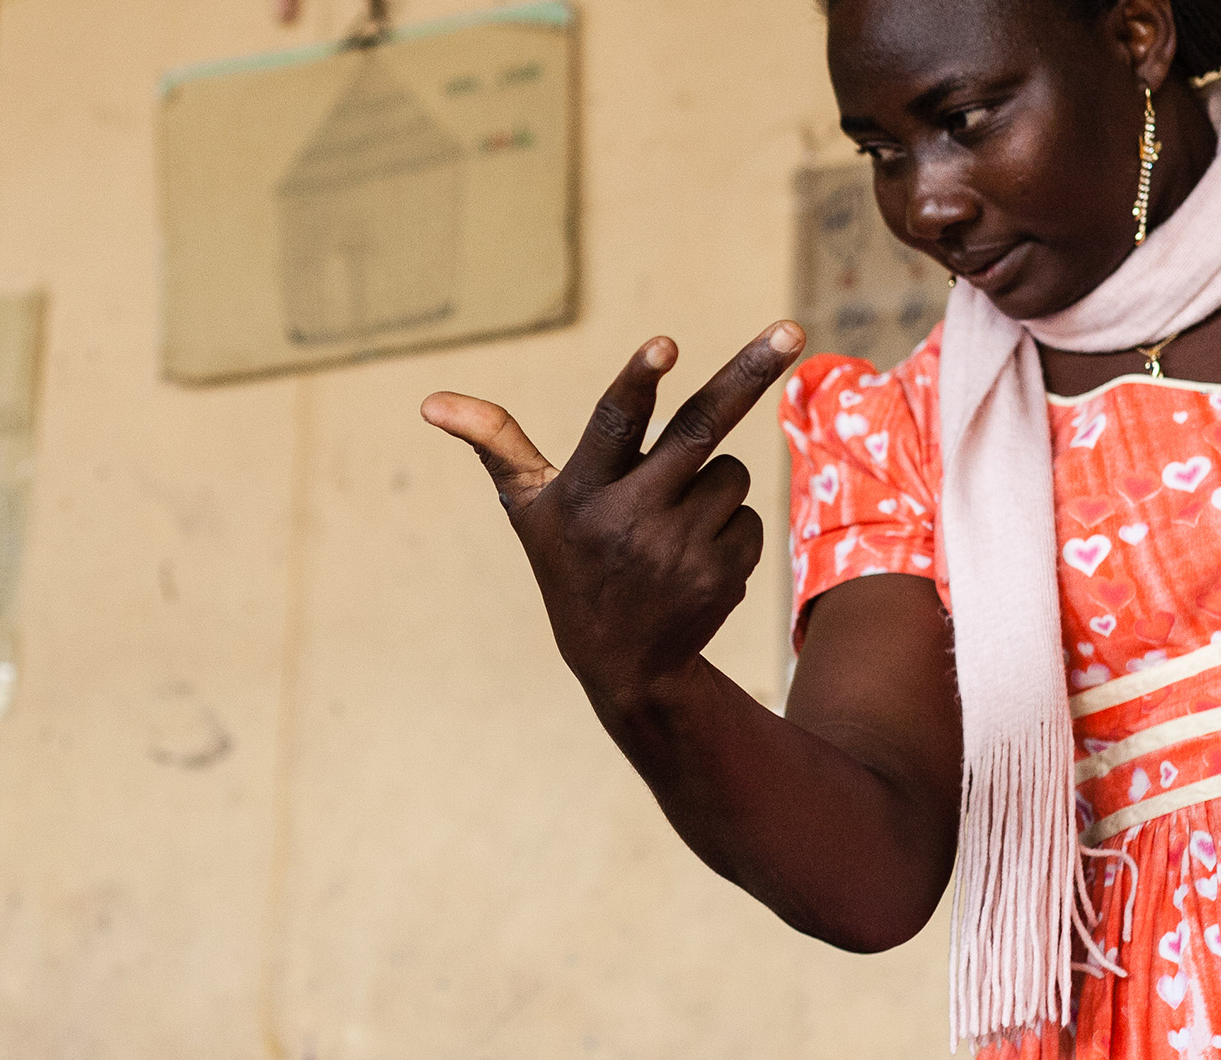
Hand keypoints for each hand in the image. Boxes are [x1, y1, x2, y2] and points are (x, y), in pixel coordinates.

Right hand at [420, 322, 804, 702]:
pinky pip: (749, 517)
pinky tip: (693, 558)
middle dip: (748, 374)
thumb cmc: (570, 563)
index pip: (612, 426)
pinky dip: (730, 526)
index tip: (665, 344)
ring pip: (729, 474)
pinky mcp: (722, 575)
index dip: (637, 383)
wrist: (624, 665)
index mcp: (583, 493)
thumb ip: (495, 444)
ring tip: (670, 526)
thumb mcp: (528, 509)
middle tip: (790, 330)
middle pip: (701, 430)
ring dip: (711, 485)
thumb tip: (429, 401)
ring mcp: (680, 550)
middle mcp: (630, 519)